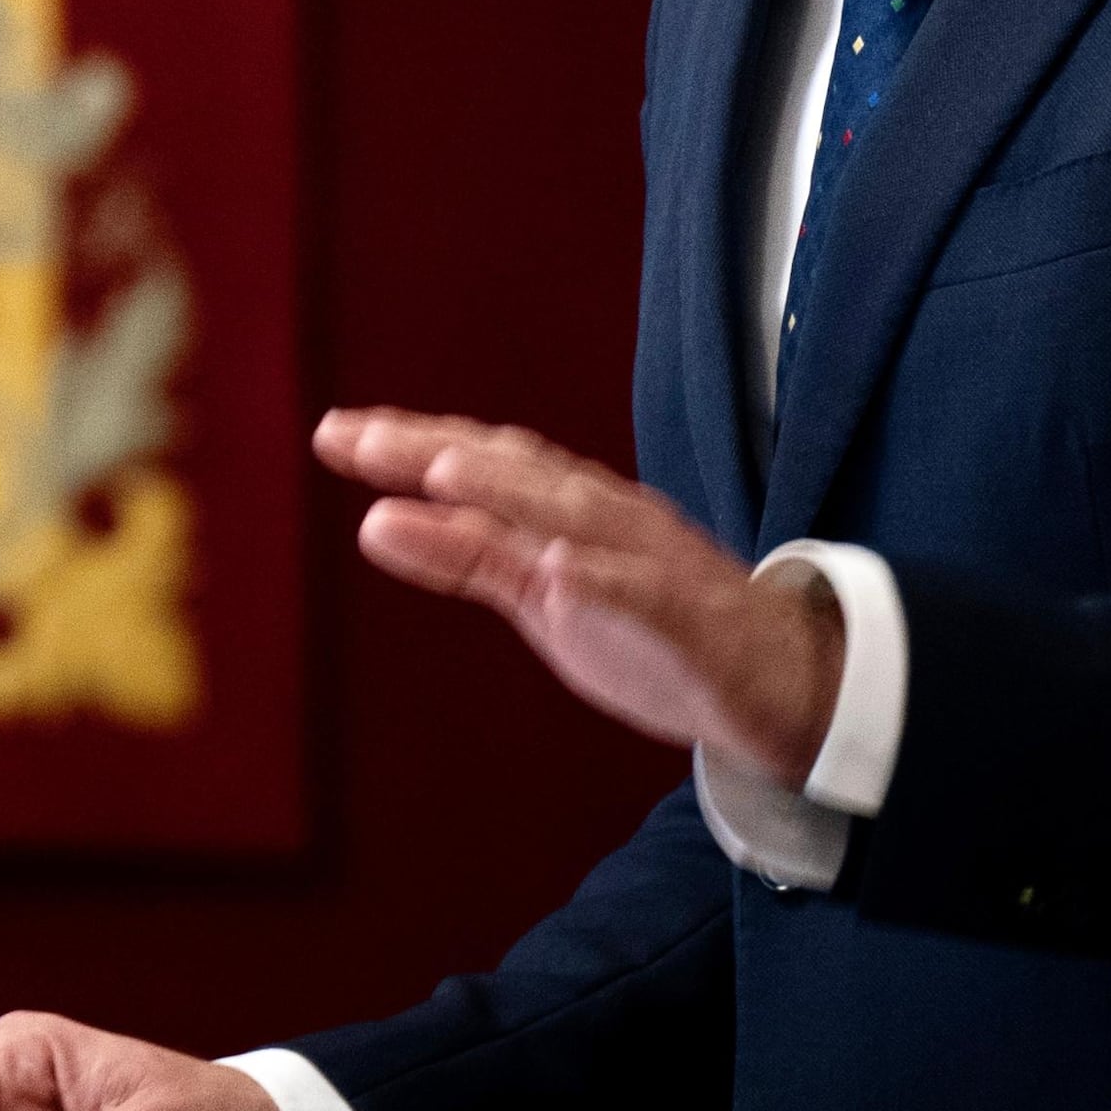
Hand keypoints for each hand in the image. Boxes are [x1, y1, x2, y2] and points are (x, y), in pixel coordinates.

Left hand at [317, 405, 842, 780]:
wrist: (776, 679)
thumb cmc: (645, 627)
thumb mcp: (536, 593)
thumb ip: (461, 555)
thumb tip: (370, 522)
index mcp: (565, 509)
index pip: (480, 461)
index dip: (408, 443)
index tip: (334, 431)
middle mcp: (603, 517)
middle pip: (514, 472)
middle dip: (436, 450)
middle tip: (354, 437)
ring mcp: (649, 561)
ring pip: (576, 515)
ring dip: (509, 490)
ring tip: (442, 473)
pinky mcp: (691, 618)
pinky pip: (647, 595)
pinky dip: (603, 579)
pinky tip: (559, 571)